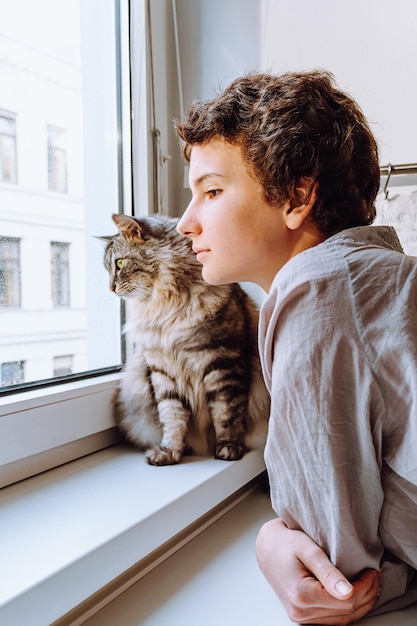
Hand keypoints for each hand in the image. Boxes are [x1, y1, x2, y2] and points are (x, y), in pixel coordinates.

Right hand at [256, 518, 380, 624]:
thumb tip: (348, 592)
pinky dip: (348, 611)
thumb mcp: (308, 550)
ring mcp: (300, 617)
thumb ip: (328, 572)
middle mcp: (300, 612)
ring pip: (342, 621)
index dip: (365, 587)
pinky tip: (356, 598)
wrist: (266, 548)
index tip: (372, 571)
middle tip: (375, 576)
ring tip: (370, 586)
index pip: (346, 600)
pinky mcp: (302, 616)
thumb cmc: (285, 543)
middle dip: (366, 594)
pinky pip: (332, 620)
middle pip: (346, 613)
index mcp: (302, 595)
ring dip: (360, 605)